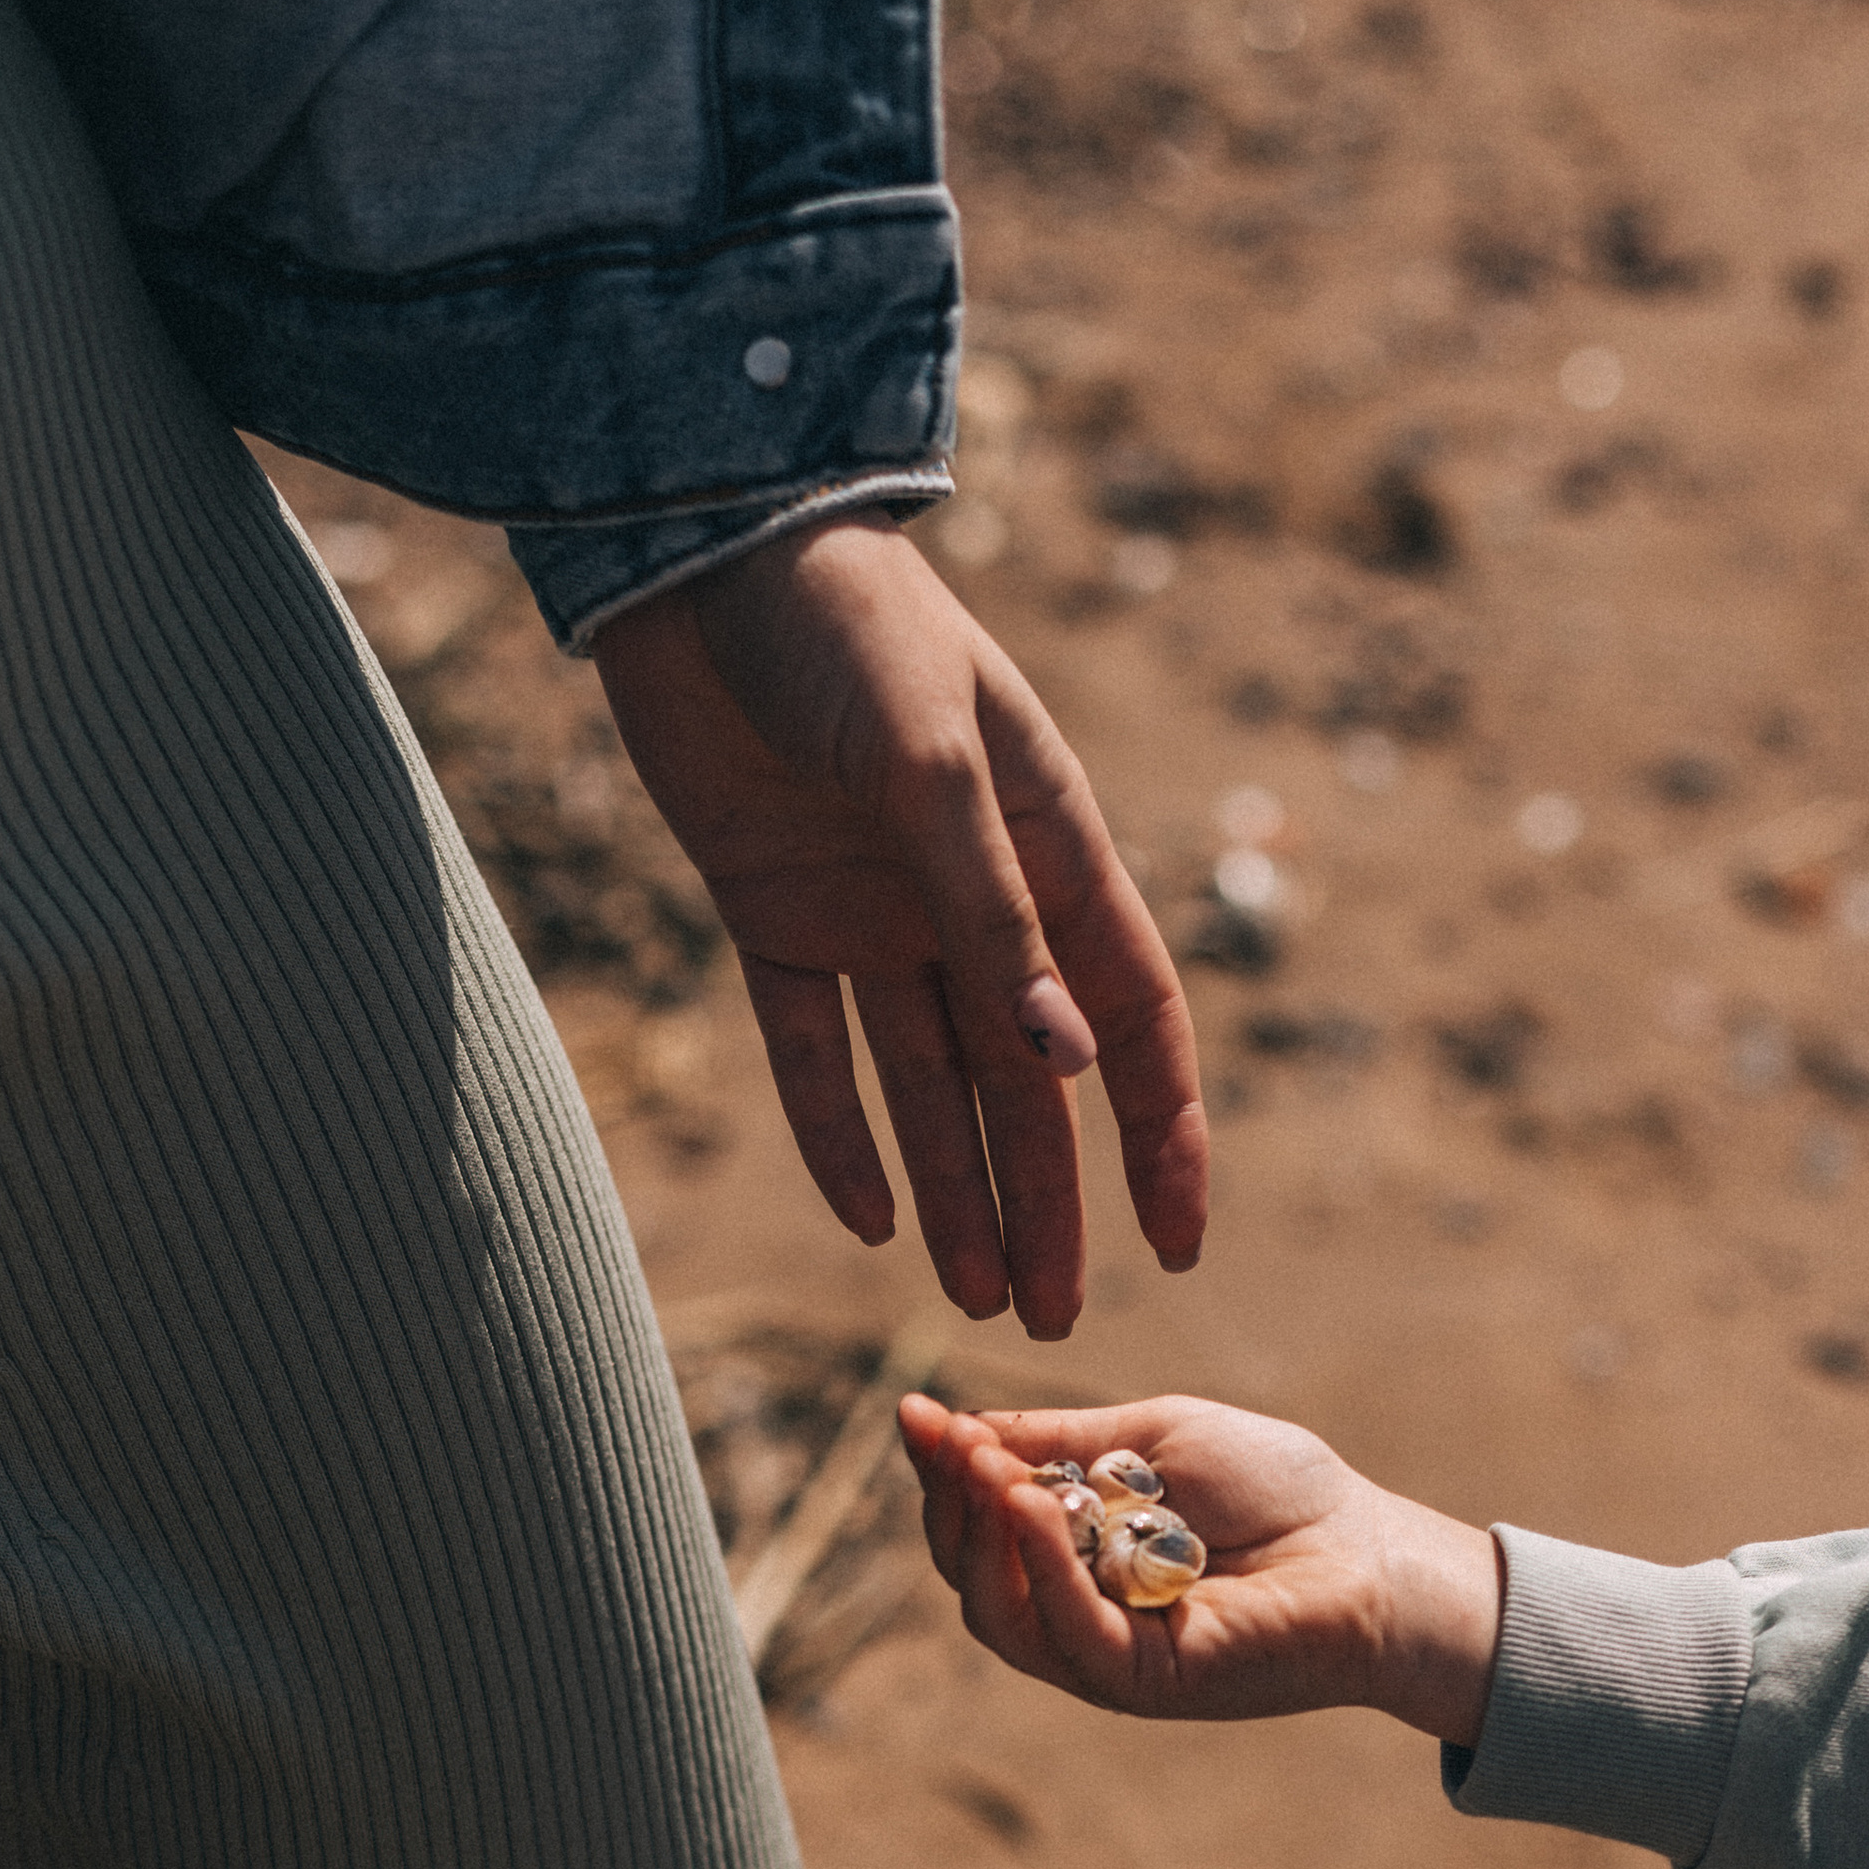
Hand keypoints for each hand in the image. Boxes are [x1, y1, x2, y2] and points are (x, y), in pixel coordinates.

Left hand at [592, 522, 1205, 1339]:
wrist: (692, 548)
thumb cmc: (843, 624)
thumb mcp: (930, 766)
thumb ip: (993, 919)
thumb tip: (1066, 1069)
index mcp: (1051, 850)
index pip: (1131, 1019)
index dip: (1159, 1132)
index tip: (1177, 1242)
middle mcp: (973, 899)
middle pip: (1028, 1083)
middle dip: (1047, 1202)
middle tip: (1053, 1320)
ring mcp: (875, 913)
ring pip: (928, 1085)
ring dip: (955, 1190)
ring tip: (972, 1297)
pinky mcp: (776, 916)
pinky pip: (812, 1052)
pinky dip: (837, 1133)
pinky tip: (865, 1221)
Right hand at [898, 1390, 1504, 1740]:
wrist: (1372, 1553)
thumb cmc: (1281, 1493)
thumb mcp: (1155, 1438)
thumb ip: (1062, 1440)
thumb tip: (960, 1425)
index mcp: (1075, 1558)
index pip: (980, 1525)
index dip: (944, 1471)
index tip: (918, 1413)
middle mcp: (1076, 1615)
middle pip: (972, 1575)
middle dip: (949, 1501)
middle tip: (950, 1437)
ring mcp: (1104, 1657)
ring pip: (999, 1614)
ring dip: (980, 1534)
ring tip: (983, 1465)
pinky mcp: (1143, 1682)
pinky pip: (1066, 1632)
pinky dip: (1038, 1566)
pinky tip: (1033, 1504)